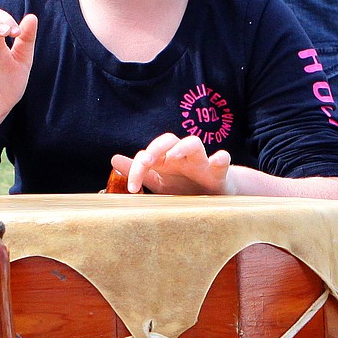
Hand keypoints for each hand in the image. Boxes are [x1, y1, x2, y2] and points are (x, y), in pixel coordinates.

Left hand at [111, 133, 231, 194]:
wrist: (217, 198)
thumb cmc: (186, 188)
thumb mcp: (160, 181)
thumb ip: (140, 171)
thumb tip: (113, 159)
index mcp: (166, 161)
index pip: (147, 155)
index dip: (136, 168)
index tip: (132, 188)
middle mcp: (182, 158)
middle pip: (169, 139)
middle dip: (156, 147)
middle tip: (147, 162)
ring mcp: (201, 163)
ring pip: (194, 143)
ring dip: (182, 146)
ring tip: (173, 157)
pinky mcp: (220, 174)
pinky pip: (223, 159)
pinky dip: (221, 158)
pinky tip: (217, 160)